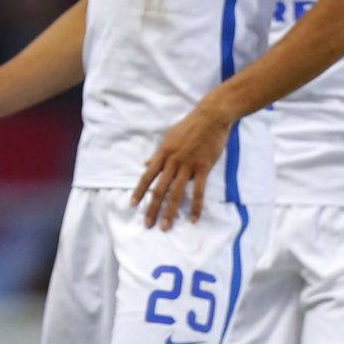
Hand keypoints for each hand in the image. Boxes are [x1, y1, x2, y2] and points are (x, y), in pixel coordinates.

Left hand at [132, 102, 233, 229]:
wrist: (211, 117)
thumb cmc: (189, 127)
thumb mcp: (168, 138)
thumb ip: (158, 154)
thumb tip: (145, 164)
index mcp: (162, 154)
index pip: (147, 176)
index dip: (139, 191)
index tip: (132, 204)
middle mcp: (172, 162)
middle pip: (159, 189)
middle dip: (152, 208)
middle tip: (147, 224)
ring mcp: (188, 166)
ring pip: (176, 193)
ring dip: (169, 211)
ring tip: (165, 226)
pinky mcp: (203, 168)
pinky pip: (199, 191)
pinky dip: (196, 206)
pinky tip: (193, 219)